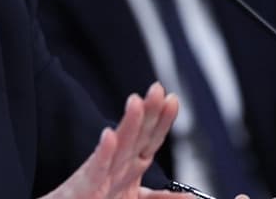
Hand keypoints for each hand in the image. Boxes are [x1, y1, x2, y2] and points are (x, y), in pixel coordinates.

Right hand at [40, 82, 178, 198]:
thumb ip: (159, 197)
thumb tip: (190, 197)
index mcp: (129, 168)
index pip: (149, 140)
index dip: (162, 121)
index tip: (172, 99)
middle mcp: (116, 168)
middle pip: (136, 136)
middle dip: (148, 112)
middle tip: (157, 88)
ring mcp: (100, 176)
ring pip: (117, 147)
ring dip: (128, 124)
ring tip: (136, 102)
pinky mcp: (85, 187)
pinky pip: (96, 169)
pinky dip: (103, 153)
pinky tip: (109, 136)